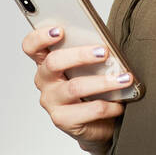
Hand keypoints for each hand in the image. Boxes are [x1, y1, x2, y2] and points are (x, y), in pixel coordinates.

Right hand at [22, 25, 131, 152]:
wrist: (99, 124)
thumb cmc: (93, 89)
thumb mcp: (88, 68)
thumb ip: (89, 55)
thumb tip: (107, 46)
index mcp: (46, 62)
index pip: (31, 46)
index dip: (40, 37)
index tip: (60, 30)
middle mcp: (45, 81)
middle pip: (53, 63)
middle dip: (80, 55)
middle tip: (103, 52)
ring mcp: (51, 101)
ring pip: (74, 87)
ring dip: (103, 82)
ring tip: (124, 79)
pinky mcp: (62, 120)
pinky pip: (88, 110)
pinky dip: (108, 106)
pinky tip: (119, 104)